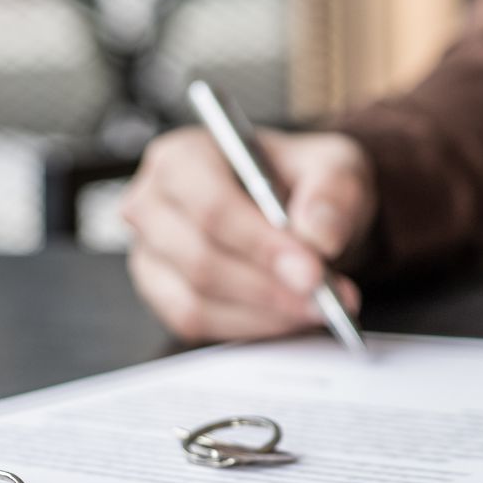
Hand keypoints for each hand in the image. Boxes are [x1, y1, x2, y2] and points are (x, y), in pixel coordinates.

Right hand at [120, 127, 373, 341]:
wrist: (295, 211)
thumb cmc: (302, 181)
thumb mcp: (334, 167)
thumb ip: (331, 193)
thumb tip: (318, 236)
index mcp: (184, 156)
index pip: (212, 205)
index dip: (261, 244)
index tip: (311, 271)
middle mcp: (152, 202)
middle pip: (200, 258)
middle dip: (268, 286)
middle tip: (323, 298)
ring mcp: (149, 251)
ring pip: (196, 298)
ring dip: (264, 312)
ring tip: (318, 307)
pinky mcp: (160, 293)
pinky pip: (195, 323)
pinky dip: (248, 326)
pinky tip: (288, 316)